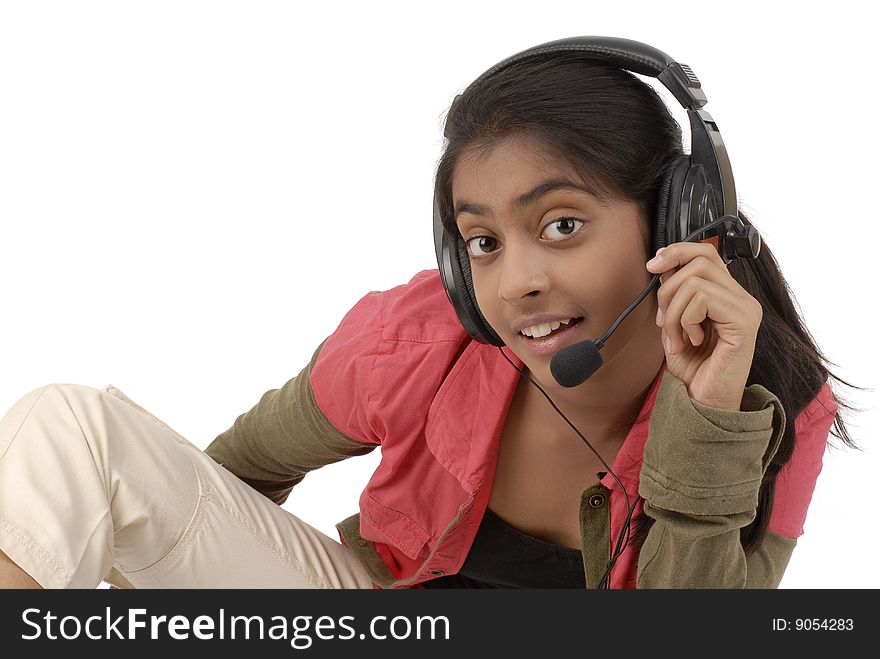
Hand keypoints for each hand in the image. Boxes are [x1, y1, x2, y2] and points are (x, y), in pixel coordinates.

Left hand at [645, 242, 761, 410]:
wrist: (705, 402)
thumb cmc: (694, 370)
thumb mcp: (675, 325)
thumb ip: (673, 296)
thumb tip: (662, 266)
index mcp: (728, 296)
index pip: (707, 253)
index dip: (677, 252)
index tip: (652, 266)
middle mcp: (742, 298)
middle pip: (700, 259)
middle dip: (668, 288)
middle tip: (663, 321)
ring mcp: (745, 308)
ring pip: (695, 280)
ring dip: (673, 311)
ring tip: (677, 337)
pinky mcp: (743, 322)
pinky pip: (702, 299)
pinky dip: (684, 320)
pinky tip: (693, 340)